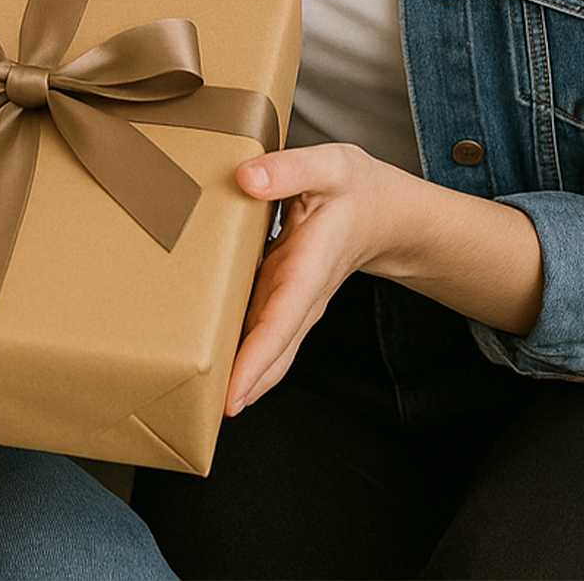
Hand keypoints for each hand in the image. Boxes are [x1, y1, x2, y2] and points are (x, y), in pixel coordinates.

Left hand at [226, 143, 544, 413]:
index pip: (280, 324)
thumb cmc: (355, 189)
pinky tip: (212, 359)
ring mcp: (294, 301)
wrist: (387, 213)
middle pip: (271, 353)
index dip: (255, 362)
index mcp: (309, 269)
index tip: (232, 396)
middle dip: (240, 386)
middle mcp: (302, 296)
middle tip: (199, 416)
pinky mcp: (285, 296)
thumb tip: (247, 180)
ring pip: (267, 349)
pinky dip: (241, 352)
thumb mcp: (327, 167)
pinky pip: (263, 332)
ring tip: (196, 400)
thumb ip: (288, 170)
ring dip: (238, 376)